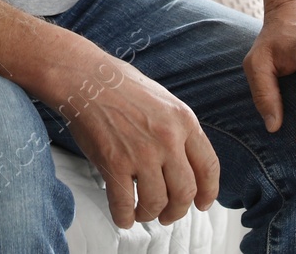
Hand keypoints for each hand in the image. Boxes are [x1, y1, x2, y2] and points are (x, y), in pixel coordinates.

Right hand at [53, 52, 220, 228]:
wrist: (86, 78)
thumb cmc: (121, 86)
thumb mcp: (164, 101)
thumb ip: (178, 131)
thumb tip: (185, 164)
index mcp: (184, 121)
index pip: (208, 167)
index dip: (208, 192)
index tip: (202, 203)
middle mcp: (167, 139)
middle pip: (185, 192)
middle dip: (177, 210)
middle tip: (167, 215)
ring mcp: (141, 152)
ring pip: (156, 202)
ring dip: (150, 214)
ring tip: (142, 213)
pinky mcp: (114, 163)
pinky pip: (124, 204)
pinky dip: (124, 217)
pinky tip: (124, 216)